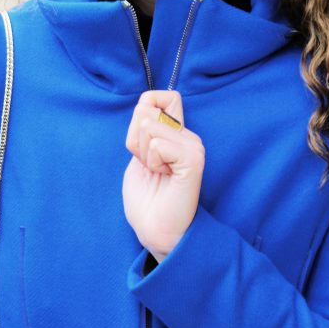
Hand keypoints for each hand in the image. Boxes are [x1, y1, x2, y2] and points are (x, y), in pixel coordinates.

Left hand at [123, 90, 204, 261]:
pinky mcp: (193, 159)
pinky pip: (158, 145)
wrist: (155, 230)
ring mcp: (193, 146)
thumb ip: (143, 130)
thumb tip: (144, 107)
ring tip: (158, 174)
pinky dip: (152, 163)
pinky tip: (165, 177)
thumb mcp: (137, 156)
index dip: (138, 116)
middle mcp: (188, 135)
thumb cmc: (146, 199)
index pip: (156, 97)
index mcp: (176, 133)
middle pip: (146, 110)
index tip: (141, 148)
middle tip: (150, 167)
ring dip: (143, 154)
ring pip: (149, 127)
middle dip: (135, 140)